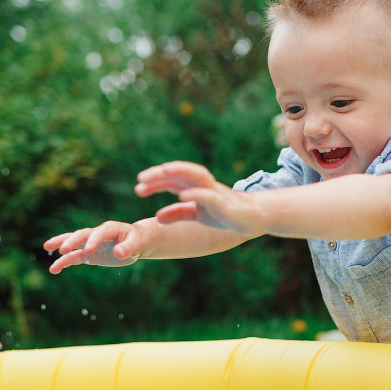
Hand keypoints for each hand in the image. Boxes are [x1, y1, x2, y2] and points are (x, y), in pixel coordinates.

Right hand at [43, 221, 145, 273]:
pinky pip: (75, 257)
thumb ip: (128, 248)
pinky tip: (54, 268)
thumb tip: (119, 254)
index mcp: (110, 229)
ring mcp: (91, 243)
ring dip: (61, 245)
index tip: (89, 252)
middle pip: (81, 235)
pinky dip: (64, 262)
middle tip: (63, 250)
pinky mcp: (89, 254)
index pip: (99, 233)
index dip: (94, 241)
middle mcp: (97, 234)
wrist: (136, 242)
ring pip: (73, 243)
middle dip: (72, 241)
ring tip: (47, 249)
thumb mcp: (137, 244)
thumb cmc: (138, 241)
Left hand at [135, 161, 264, 234]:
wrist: (251, 218)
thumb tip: (157, 217)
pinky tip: (182, 195)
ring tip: (162, 172)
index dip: (155, 181)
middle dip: (161, 173)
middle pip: (180, 171)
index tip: (139, 187)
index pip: (172, 179)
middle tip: (141, 179)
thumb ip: (177, 213)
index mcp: (194, 186)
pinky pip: (208, 195)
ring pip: (195, 174)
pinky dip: (195, 193)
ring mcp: (214, 191)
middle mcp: (202, 184)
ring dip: (178, 171)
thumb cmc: (222, 213)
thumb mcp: (196, 214)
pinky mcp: (224, 203)